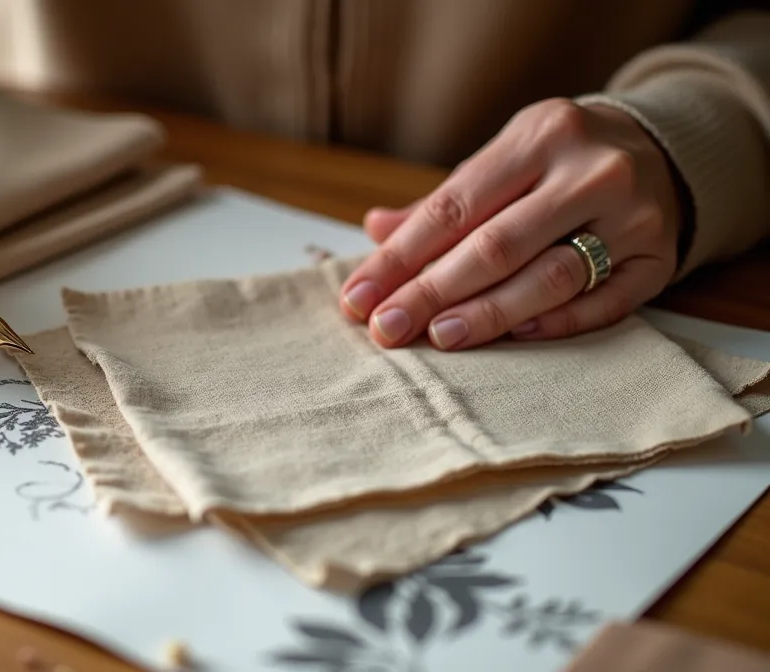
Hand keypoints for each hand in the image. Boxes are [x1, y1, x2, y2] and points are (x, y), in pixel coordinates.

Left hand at [340, 98, 682, 349]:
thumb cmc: (560, 162)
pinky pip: (603, 304)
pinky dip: (555, 323)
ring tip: (439, 337)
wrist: (668, 151)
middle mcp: (590, 172)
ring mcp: (633, 217)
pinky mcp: (659, 260)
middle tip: (387, 328)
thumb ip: (444, 201)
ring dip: (488, 313)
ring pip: (550, 277)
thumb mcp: (506, 160)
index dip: (400, 256)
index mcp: (540, 136)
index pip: (455, 206)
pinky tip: (513, 337)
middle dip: (432, 291)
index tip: (359, 295)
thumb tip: (374, 229)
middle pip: (497, 245)